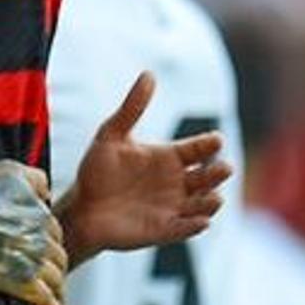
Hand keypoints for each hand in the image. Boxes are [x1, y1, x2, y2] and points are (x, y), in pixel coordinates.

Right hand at [0, 161, 71, 304]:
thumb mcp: (10, 172)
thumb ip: (34, 179)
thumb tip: (46, 189)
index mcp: (39, 216)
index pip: (54, 233)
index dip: (50, 242)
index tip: (48, 248)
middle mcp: (42, 240)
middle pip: (58, 257)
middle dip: (57, 265)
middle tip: (54, 272)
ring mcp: (34, 263)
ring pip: (56, 279)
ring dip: (58, 287)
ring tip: (57, 295)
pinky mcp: (23, 284)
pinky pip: (46, 299)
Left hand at [58, 72, 232, 258]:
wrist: (80, 207)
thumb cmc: (96, 170)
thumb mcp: (111, 134)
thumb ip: (132, 108)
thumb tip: (149, 74)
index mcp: (169, 157)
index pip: (198, 148)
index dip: (208, 144)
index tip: (215, 140)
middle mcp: (177, 182)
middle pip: (207, 176)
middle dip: (218, 173)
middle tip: (224, 168)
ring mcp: (173, 207)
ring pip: (203, 204)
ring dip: (211, 202)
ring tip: (214, 199)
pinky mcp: (164, 230)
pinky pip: (185, 229)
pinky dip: (195, 226)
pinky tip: (200, 221)